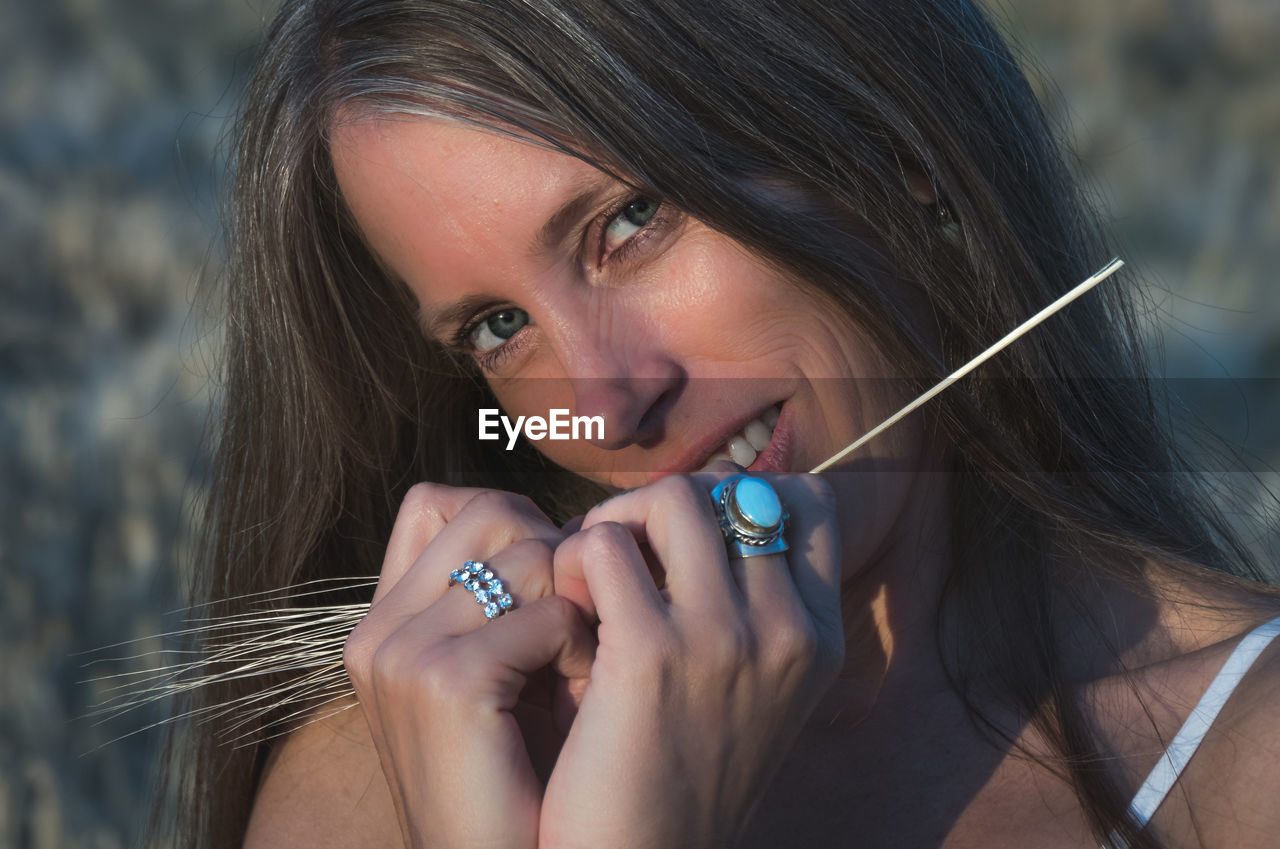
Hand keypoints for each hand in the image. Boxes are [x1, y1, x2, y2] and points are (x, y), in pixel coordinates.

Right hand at [343, 484, 595, 848]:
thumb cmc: (524, 779)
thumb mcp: (502, 675)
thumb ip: (505, 599)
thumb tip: (568, 524)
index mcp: (383, 624)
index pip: (440, 502)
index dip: (512, 527)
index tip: (548, 588)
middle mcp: (380, 629)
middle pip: (493, 511)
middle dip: (554, 556)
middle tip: (574, 629)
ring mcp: (402, 652)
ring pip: (529, 553)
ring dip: (577, 605)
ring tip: (579, 671)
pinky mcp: (442, 681)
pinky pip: (549, 612)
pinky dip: (581, 647)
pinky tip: (580, 698)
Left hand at [541, 468, 844, 848]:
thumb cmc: (684, 776)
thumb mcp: (755, 692)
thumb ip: (755, 610)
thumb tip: (716, 510)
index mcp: (819, 637)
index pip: (807, 502)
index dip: (739, 498)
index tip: (688, 538)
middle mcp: (786, 630)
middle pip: (729, 489)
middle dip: (664, 507)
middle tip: (622, 555)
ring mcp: (724, 638)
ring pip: (668, 499)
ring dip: (617, 523)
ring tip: (590, 576)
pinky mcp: (649, 654)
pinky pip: (601, 546)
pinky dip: (571, 560)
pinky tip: (563, 609)